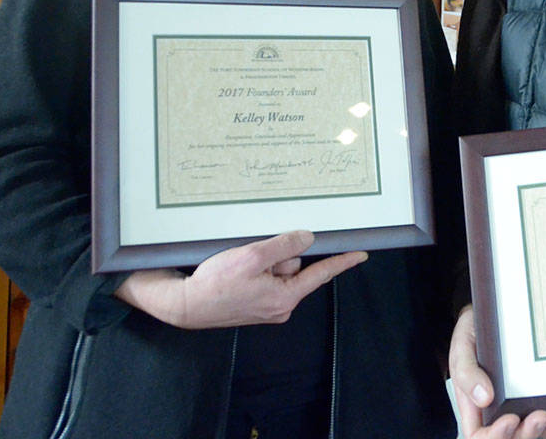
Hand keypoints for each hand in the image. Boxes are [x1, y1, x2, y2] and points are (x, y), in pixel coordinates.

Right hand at [114, 230, 366, 328]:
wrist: (184, 305)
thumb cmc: (215, 284)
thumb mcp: (252, 257)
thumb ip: (283, 246)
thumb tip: (307, 239)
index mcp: (285, 297)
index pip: (321, 274)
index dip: (342, 262)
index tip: (361, 253)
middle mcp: (280, 306)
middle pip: (295, 267)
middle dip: (279, 255)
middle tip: (252, 256)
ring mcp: (266, 306)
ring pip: (278, 269)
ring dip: (263, 261)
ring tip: (238, 266)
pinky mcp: (253, 303)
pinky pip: (264, 277)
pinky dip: (254, 269)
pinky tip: (235, 271)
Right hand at [449, 305, 545, 437]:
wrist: (493, 315)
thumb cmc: (473, 334)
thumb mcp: (462, 348)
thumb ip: (466, 372)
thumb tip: (484, 398)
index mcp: (476, 406)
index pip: (481, 436)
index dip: (497, 436)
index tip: (511, 419)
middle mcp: (500, 411)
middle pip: (514, 438)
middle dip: (529, 433)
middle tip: (542, 415)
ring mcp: (521, 406)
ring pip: (537, 433)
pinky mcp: (538, 397)